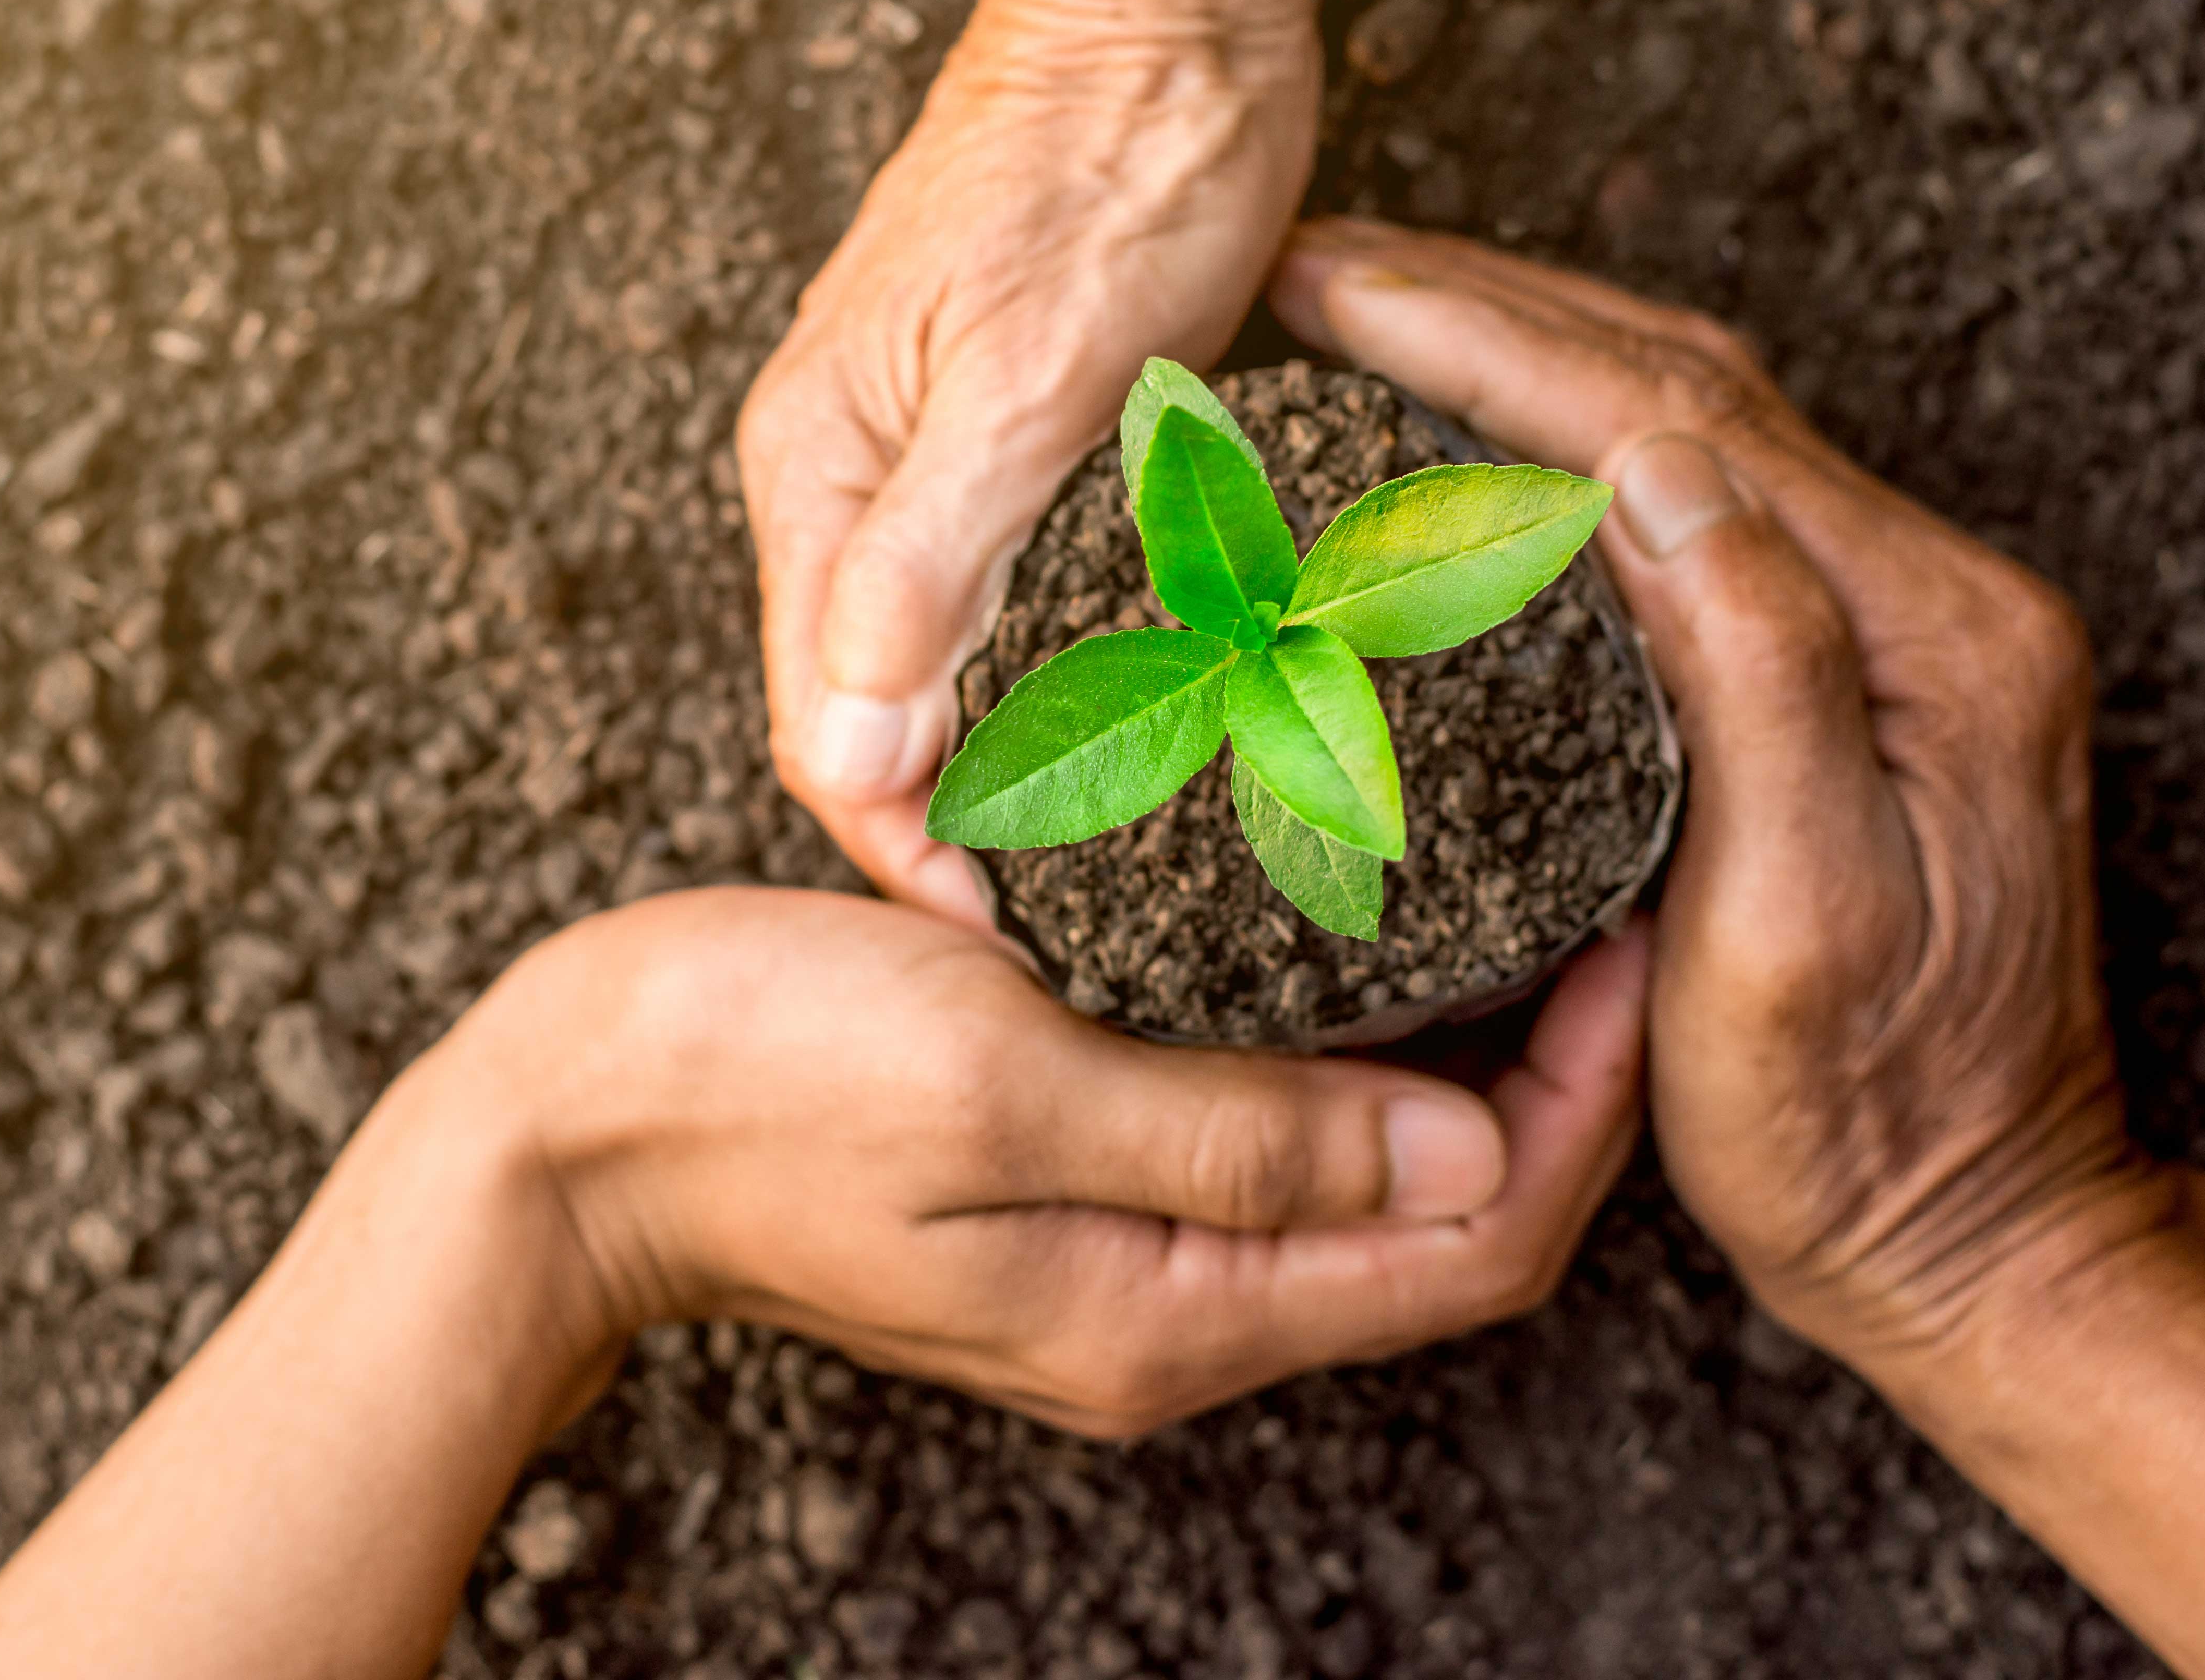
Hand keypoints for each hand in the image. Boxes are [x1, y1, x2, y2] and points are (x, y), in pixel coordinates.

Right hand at [421, 886, 1647, 1436]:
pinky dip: (1336, 1054)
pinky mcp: (1062, 1196)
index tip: (1639, 932)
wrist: (565, 1126)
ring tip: (1511, 891)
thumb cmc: (753, 1080)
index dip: (1587, 1104)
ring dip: (1450, 1059)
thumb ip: (1237, 1134)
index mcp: (1170, 1312)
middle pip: (1439, 1226)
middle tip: (1606, 889)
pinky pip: (1258, 1149)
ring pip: (1356, 1184)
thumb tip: (1472, 1160)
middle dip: (1549, 1079)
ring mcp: (1112, 1267)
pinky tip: (1339, 931)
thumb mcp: (1003, 1079)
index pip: (1473, 1245)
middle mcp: (1166, 1316)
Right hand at [738, 0, 1315, 927]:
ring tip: (1106, 869)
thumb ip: (928, 563)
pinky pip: (1005, 603)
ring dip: (1002, 767)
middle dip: (948, 828)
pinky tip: (1128, 731)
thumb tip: (846, 750)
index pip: (824, 726)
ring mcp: (924, 463)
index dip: (905, 847)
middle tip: (1070, 938)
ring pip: (939, 667)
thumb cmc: (1109, 166)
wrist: (1167, 6)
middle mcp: (847, 483)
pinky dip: (1053, 682)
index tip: (1007, 943)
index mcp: (818, 476)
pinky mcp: (1006, 440)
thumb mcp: (1027, 373)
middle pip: (869, 714)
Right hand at [1271, 222, 2162, 1360]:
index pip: (1681, 431)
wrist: (1982, 1233)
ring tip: (1376, 308)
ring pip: (1696, 421)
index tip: (1345, 293)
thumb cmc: (1868, 1126)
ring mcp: (1902, 623)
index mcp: (1931, 641)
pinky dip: (1577, 429)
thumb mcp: (1803, 928)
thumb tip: (1664, 469)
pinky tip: (1483, 426)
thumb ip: (1766, 677)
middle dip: (1495, 309)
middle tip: (1321, 267)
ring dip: (1533, 346)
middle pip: (1690, 388)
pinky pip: (1703, 494)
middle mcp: (1934, 600)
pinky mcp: (1858, 663)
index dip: (1498, 348)